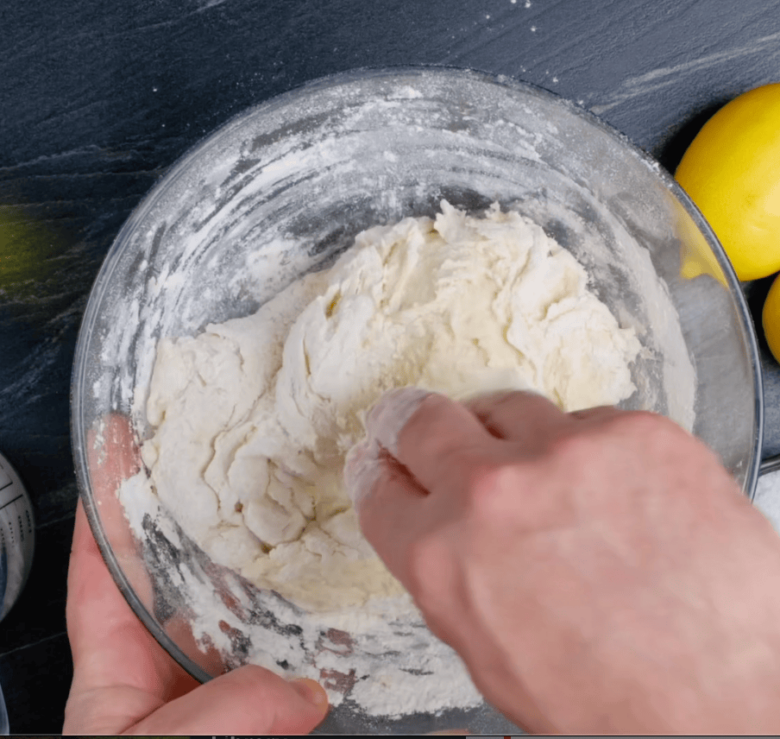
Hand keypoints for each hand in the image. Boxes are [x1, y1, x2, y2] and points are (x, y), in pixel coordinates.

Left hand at [64, 415, 327, 734]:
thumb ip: (217, 717)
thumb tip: (300, 687)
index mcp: (119, 685)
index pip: (103, 576)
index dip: (108, 506)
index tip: (120, 446)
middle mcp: (181, 687)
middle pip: (199, 586)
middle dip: (226, 530)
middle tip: (263, 474)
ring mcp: (237, 704)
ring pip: (270, 629)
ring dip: (298, 592)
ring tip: (335, 538)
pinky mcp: (289, 723)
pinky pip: (325, 684)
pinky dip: (353, 663)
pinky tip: (385, 637)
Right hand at [345, 388, 779, 733]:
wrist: (737, 698)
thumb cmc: (615, 702)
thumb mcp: (493, 655)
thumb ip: (452, 577)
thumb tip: (441, 533)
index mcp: (441, 556)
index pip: (378, 488)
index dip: (378, 473)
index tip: (383, 460)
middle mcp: (492, 491)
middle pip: (422, 419)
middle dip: (412, 423)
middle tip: (418, 422)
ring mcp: (566, 451)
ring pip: (508, 408)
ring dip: (509, 435)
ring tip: (540, 470)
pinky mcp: (636, 432)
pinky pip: (589, 422)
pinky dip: (590, 450)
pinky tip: (614, 492)